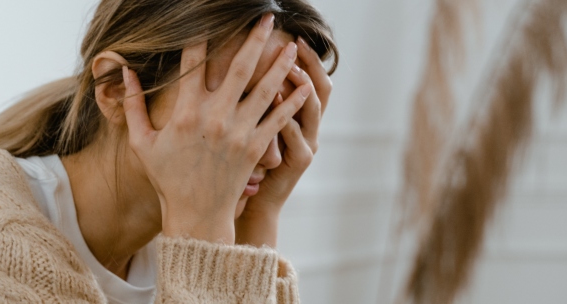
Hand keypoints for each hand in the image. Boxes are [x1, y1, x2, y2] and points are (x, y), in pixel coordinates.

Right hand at [121, 14, 311, 243]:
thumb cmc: (167, 178)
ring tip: (292, 44)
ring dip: (280, 63)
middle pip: (240, 67)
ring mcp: (239, 131)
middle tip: (267, 17)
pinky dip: (293, 101)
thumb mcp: (142, 143)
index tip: (209, 17)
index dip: (201, 36)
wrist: (196, 214)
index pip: (194, 62)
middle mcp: (215, 117)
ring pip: (266, 88)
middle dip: (255, 38)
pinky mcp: (256, 147)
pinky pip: (279, 119)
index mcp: (186, 112)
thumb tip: (125, 72)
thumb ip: (132, 106)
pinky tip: (304, 85)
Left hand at [235, 37, 332, 247]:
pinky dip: (286, 116)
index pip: (313, 81)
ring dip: (301, 87)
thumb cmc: (248, 164)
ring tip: (290, 68)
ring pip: (312, 109)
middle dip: (310, 65)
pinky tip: (273, 100)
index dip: (309, 60)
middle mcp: (311, 129)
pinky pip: (295, 135)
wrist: (252, 204)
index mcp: (302, 118)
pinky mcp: (298, 161)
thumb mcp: (256, 129)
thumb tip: (245, 67)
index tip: (295, 38)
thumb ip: (258, 102)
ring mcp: (308, 145)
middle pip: (321, 89)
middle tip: (296, 46)